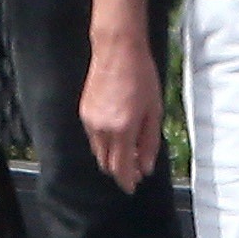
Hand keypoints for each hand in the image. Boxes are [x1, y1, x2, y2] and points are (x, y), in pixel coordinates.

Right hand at [81, 37, 162, 188]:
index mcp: (123, 129)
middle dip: (120, 171)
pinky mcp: (84, 113)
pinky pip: (93, 138)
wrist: (117, 51)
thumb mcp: (154, 110)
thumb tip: (147, 167)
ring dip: (112, 157)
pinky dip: (104, 143)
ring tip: (129, 151)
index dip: (127, 181)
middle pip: (107, 164)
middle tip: (136, 170)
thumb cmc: (141, 76)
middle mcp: (102, 129)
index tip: (133, 187)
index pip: (121, 168)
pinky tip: (117, 134)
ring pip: (98, 152)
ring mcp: (90, 121)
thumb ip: (150, 142)